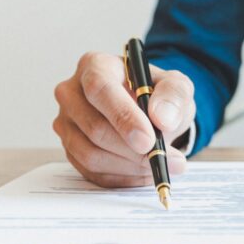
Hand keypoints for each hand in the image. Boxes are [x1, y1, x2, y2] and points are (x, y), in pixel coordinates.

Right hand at [53, 52, 195, 187]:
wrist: (150, 112)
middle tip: (165, 159)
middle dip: (133, 150)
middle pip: (94, 127)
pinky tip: (144, 171)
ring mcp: (67, 123)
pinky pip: (92, 173)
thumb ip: (173, 96)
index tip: (148, 140)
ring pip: (91, 154)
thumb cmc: (158, 94)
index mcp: (95, 66)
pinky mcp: (70, 150)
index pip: (100, 90)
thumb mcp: (176, 86)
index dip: (123, 117)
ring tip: (159, 164)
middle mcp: (72, 93)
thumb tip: (162, 118)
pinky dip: (122, 177)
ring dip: (130, 166)